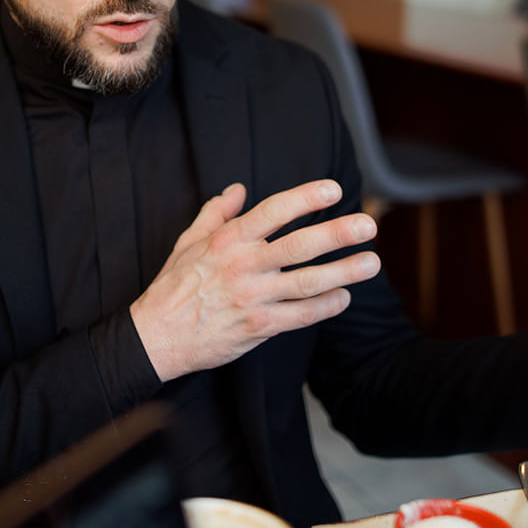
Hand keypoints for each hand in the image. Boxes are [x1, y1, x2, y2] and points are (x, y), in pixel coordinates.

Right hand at [130, 180, 380, 381]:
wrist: (156, 337)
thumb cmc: (173, 286)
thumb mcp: (188, 242)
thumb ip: (216, 213)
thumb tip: (237, 189)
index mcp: (228, 240)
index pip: (274, 211)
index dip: (305, 198)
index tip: (333, 190)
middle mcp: (243, 266)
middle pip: (299, 246)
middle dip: (337, 234)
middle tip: (367, 225)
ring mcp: (252, 298)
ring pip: (307, 282)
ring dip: (343, 272)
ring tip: (371, 263)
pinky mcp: (258, 327)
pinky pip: (300, 316)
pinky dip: (325, 307)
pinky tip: (343, 297)